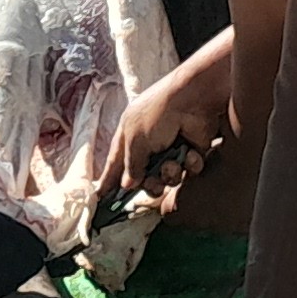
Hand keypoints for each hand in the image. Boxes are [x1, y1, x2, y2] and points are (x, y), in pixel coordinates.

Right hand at [119, 54, 234, 190]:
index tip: (101, 197)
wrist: (194, 100)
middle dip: (149, 183)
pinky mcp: (192, 151)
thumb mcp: (135, 140)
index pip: (116, 162)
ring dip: (170, 174)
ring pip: (167, 177)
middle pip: (144, 176)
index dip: (109, 179)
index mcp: (129, 134)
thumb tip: (126, 185)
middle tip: (152, 182)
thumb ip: (130, 166)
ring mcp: (172, 147)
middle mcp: (149, 142)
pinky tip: (191, 153)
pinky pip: (188, 170)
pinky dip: (190, 164)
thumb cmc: (158, 114)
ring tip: (173, 164)